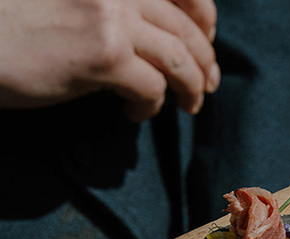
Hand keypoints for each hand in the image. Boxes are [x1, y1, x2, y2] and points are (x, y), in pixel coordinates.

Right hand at [0, 0, 218, 120]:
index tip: (205, 42)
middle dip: (204, 61)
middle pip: (185, 28)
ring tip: (189, 105)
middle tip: (208, 84)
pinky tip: (135, 114)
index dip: (203, 18)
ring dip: (191, 87)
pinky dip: (152, 107)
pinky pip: (152, 87)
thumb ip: (116, 8)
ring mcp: (111, 17)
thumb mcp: (74, 1)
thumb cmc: (15, 22)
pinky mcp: (103, 54)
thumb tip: (163, 36)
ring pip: (179, 59)